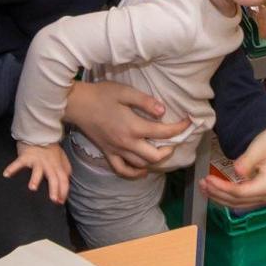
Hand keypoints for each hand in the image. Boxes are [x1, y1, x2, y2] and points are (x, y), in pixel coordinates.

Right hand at [3, 141, 70, 203]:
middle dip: (54, 189)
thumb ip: (65, 169)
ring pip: (37, 170)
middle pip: (53, 177)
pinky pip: (18, 163)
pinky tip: (6, 175)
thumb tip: (67, 182)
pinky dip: (12, 168)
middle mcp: (48, 164)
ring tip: (32, 188)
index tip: (61, 201)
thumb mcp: (62, 158)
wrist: (38, 133)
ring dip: (35, 179)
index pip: (63, 179)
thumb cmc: (50, 148)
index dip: (64, 190)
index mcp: (57, 165)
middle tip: (53, 200)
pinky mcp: (25, 156)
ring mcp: (37, 160)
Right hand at [64, 79, 184, 178]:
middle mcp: (127, 143)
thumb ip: (145, 102)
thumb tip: (163, 111)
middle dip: (169, 149)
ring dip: (155, 160)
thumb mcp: (125, 92)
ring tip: (162, 150)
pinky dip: (135, 173)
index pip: (163, 132)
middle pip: (155, 156)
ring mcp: (117, 150)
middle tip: (174, 139)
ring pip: (142, 165)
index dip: (179, 128)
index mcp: (133, 126)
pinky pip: (122, 170)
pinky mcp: (108, 153)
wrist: (77, 104)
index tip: (188, 121)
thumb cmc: (101, 95)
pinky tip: (143, 169)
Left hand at [199, 124, 265, 210]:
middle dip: (217, 193)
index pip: (240, 192)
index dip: (222, 187)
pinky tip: (213, 191)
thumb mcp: (258, 148)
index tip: (208, 179)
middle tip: (202, 183)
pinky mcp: (256, 196)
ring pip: (236, 204)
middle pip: (236, 200)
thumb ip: (247, 160)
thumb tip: (237, 172)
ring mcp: (262, 198)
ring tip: (204, 187)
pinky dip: (224, 197)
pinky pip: (238, 201)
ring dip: (218, 197)